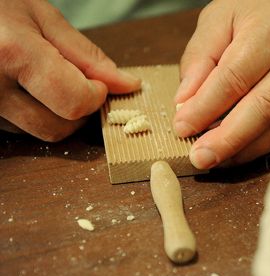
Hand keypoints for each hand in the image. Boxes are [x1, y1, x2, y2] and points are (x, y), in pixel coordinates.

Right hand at [0, 0, 140, 140]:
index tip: (97, 83)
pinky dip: (29, 113)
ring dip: (52, 113)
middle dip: (78, 112)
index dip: (95, 96)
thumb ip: (87, 56)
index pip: (74, 102)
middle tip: (78, 85)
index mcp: (11, 53)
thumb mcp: (40, 17)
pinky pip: (14, 129)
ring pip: (35, 131)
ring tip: (41, 77)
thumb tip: (125, 85)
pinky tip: (22, 87)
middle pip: (56, 128)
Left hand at [174, 0, 269, 168]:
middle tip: (200, 158)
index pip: (235, 78)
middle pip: (263, 108)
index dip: (206, 107)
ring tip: (215, 161)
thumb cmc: (259, 7)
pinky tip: (237, 153)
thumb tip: (186, 103)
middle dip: (228, 139)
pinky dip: (260, 146)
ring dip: (244, 149)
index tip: (181, 127)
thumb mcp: (220, 17)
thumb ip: (200, 57)